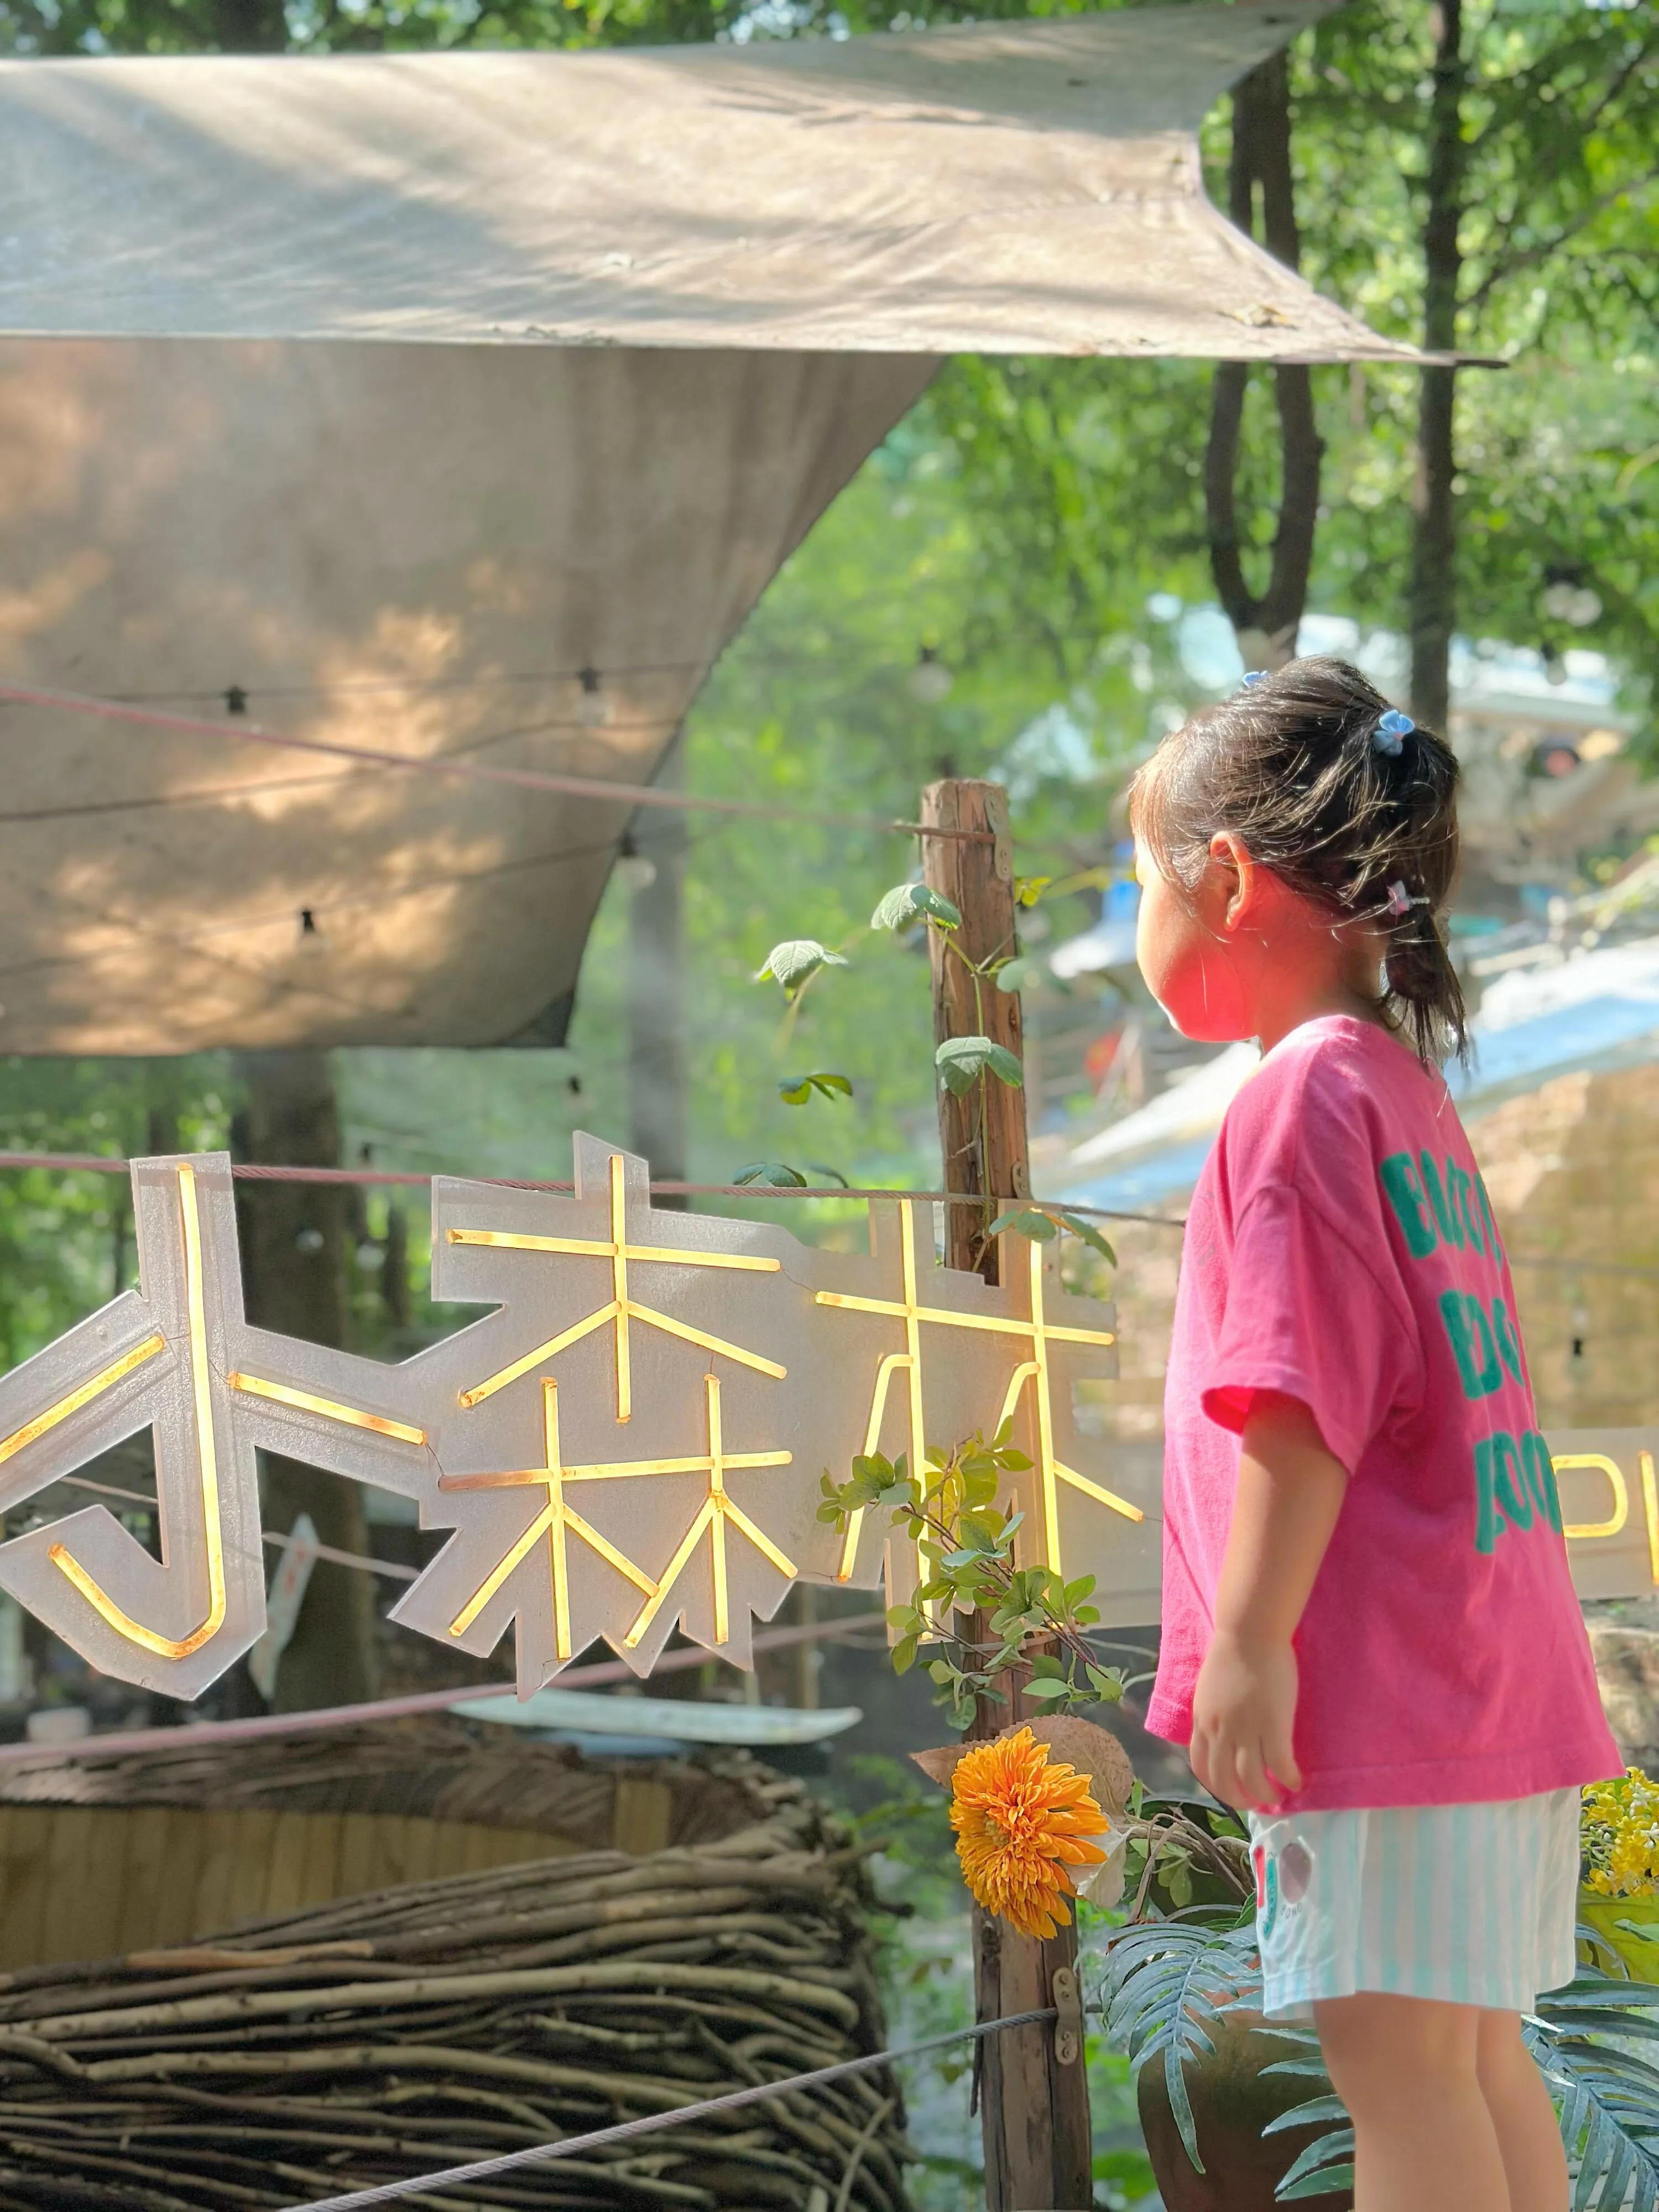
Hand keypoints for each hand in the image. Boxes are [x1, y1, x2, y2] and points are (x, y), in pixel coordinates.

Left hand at [1189, 1629, 1302, 1813]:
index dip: (1217, 1786)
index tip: (1231, 1792)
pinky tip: (1297, 1782)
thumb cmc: (1232, 1654)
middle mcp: (1219, 1731)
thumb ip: (1212, 1714)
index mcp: (1202, 1721)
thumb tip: (1221, 1733)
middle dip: (1240, 1799)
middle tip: (1256, 1803)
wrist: (1249, 1632)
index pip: (1201, 1767)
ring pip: (1252, 1779)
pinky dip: (1288, 1779)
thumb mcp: (1209, 1690)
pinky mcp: (1273, 1726)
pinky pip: (1280, 1765)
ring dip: (1266, 1794)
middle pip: (1224, 1781)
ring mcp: (1245, 1730)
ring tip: (1278, 1796)